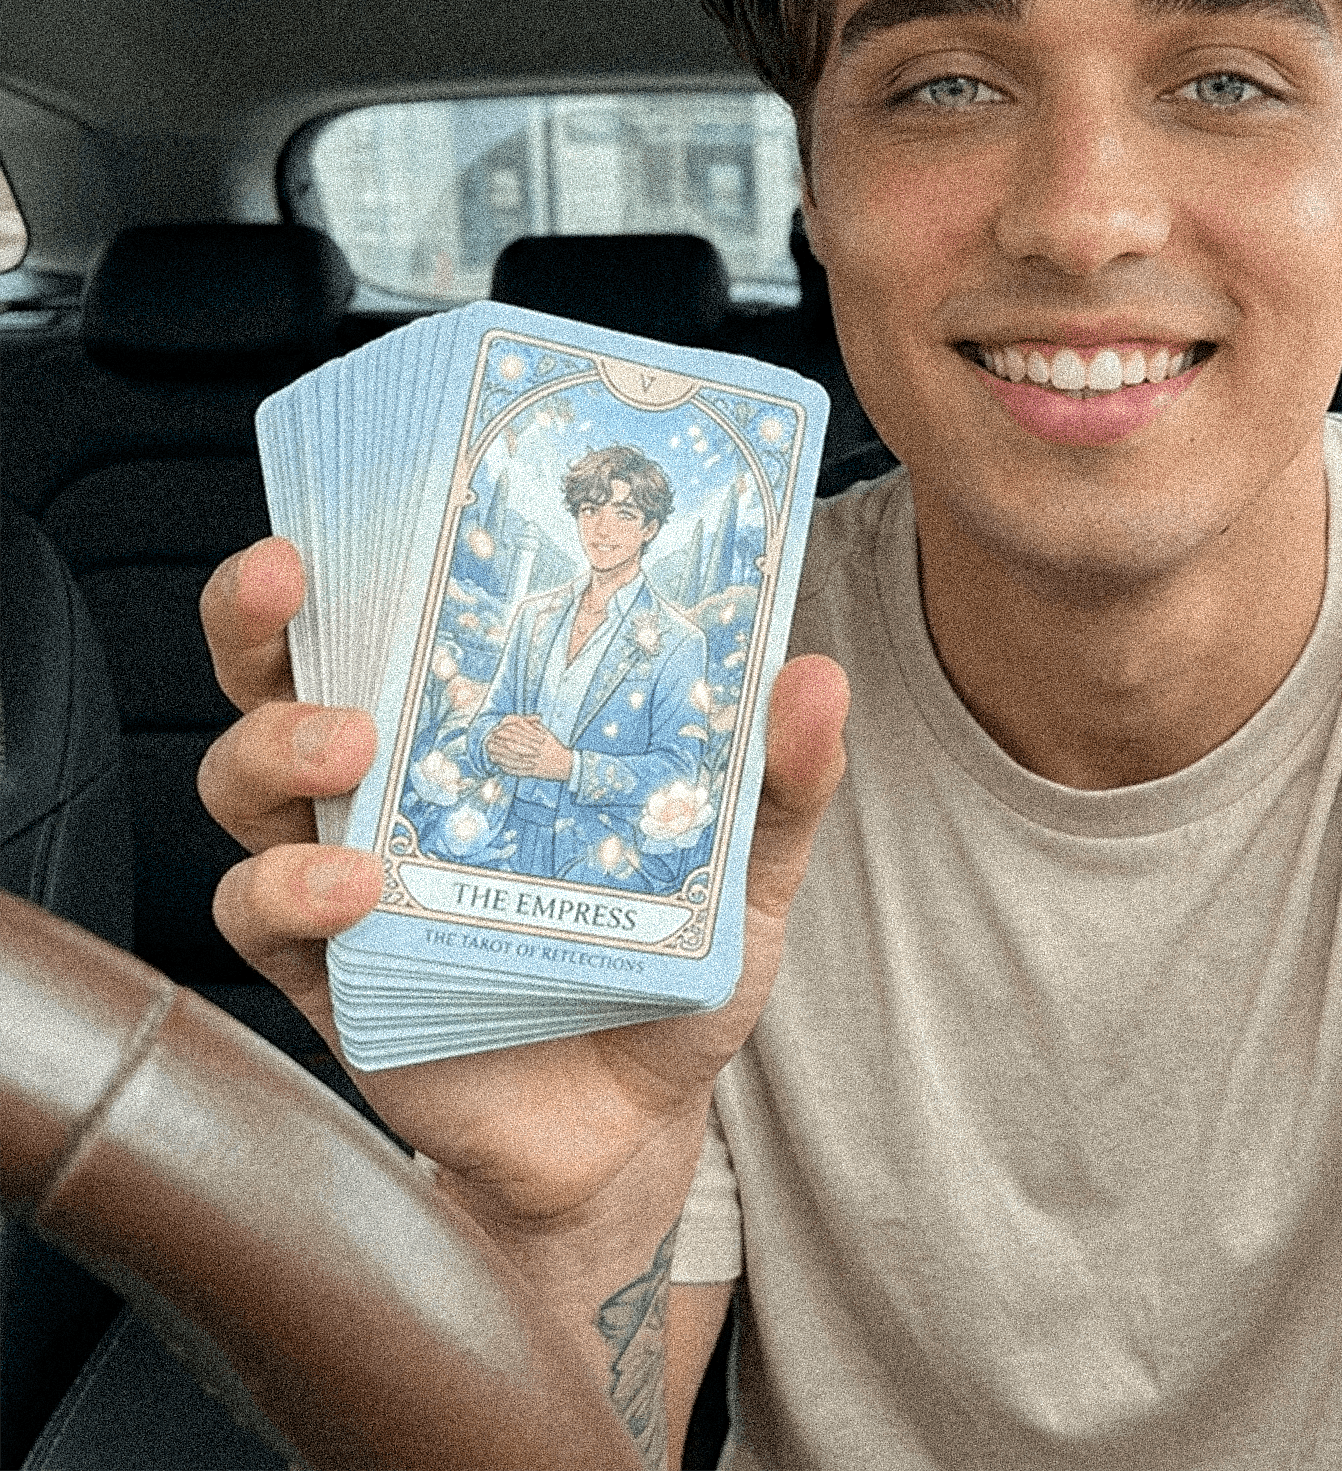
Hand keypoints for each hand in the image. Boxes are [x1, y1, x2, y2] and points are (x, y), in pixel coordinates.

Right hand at [196, 536, 849, 1232]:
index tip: (369, 489)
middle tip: (294, 578)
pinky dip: (290, 892)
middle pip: (282, 672)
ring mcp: (348, 873)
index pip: (397, 614)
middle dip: (262, 613)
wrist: (632, 1132)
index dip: (360, 543)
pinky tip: (355, 890)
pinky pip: (259, 913)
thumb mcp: (746, 871)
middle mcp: (396, 785)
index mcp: (480, 731)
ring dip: (278, 743)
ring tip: (351, 744)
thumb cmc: (672, 975)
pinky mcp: (328, 972)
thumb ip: (780, 782)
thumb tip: (815, 674)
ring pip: (245, 780)